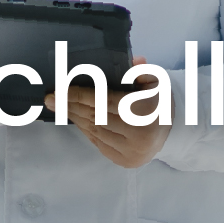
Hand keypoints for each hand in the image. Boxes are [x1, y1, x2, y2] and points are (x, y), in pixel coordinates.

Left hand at [54, 55, 170, 167]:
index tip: (59, 91)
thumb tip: (130, 61)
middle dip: (71, 106)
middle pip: (95, 117)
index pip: (104, 101)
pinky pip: (98, 142)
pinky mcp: (125, 161)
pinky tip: (76, 118)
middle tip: (51, 99)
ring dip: (75, 118)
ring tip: (60, 107)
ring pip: (94, 131)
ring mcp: (132, 151)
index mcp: (146, 111)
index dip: (79, 95)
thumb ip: (139, 70)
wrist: (172, 132)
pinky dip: (85, 129)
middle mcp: (139, 134)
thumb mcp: (154, 80)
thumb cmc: (158, 101)